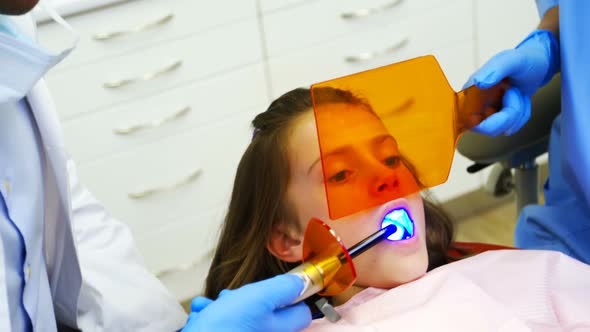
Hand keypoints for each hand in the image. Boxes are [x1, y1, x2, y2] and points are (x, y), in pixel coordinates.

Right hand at [182, 274, 311, 331]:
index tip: (278, 285)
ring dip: (224, 305)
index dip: (292, 294)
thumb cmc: (225, 329)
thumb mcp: (260, 298)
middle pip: (267, 309)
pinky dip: (211, 316)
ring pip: (241, 314)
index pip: (301, 311)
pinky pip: (222, 323)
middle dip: (247, 297)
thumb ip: (284, 288)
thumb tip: (303, 281)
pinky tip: (203, 316)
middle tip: (235, 297)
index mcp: (281, 330)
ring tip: (214, 307)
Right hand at [463, 29, 558, 135]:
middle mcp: (476, 102)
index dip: (484, 122)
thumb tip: (478, 82)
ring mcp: (488, 111)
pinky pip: (510, 127)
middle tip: (514, 92)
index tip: (500, 109)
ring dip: (518, 113)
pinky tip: (520, 99)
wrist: (538, 62)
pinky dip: (521, 115)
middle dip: (509, 114)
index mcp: (472, 89)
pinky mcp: (499, 116)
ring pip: (502, 128)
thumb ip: (495, 69)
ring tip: (518, 92)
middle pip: (487, 127)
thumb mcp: (512, 60)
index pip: (467, 119)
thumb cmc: (524, 59)